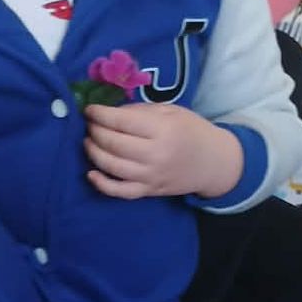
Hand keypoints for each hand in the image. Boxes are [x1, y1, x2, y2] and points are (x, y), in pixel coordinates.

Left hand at [85, 102, 243, 200]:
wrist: (213, 162)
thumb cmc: (191, 131)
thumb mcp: (171, 111)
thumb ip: (140, 111)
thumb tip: (110, 113)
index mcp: (163, 129)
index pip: (122, 121)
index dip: (100, 114)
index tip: (90, 109)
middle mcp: (156, 154)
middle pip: (113, 143)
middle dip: (95, 131)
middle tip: (89, 124)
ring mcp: (151, 176)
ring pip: (112, 166)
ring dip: (93, 152)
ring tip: (88, 141)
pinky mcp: (148, 191)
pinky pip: (120, 191)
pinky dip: (101, 184)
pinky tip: (91, 173)